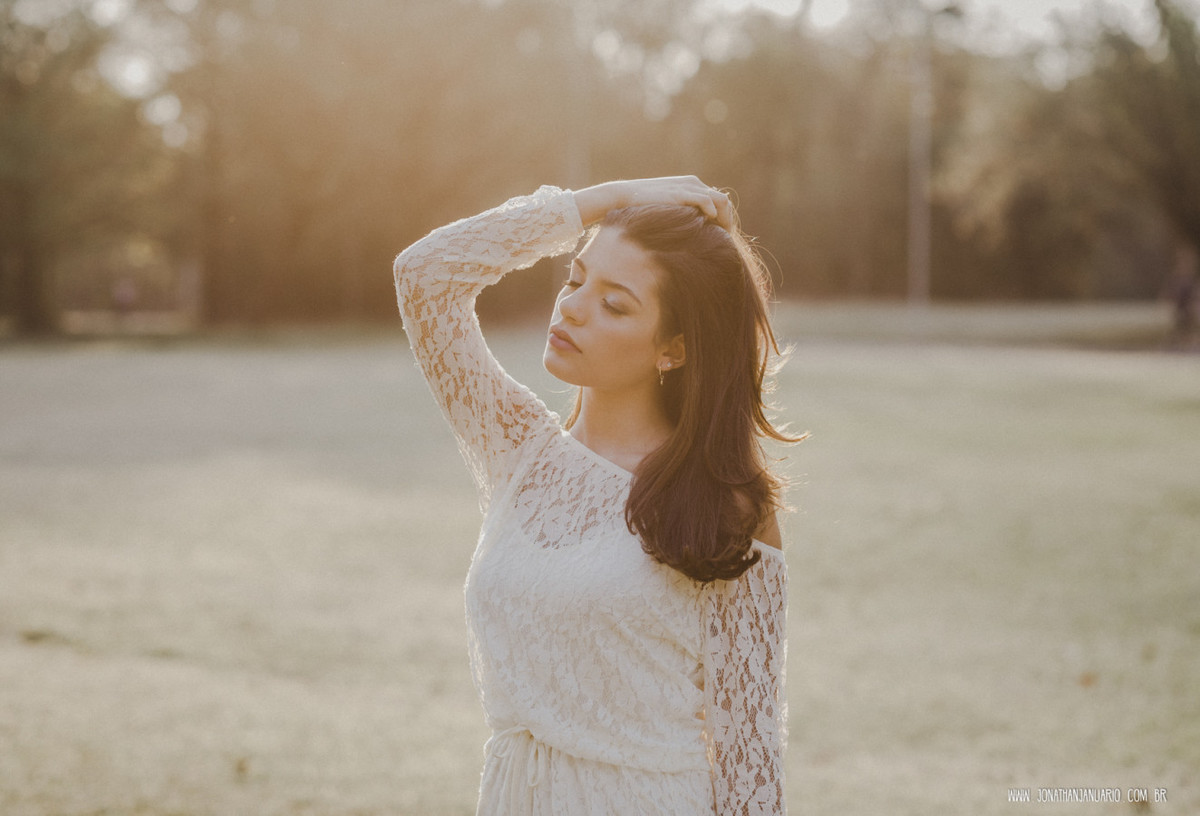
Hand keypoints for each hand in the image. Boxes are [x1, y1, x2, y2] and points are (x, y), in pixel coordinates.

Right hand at [573, 176, 734, 230]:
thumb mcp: (667, 212)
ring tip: (721, 235)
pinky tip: (709, 224)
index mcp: (692, 187)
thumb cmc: (642, 209)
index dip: (724, 219)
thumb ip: (681, 216)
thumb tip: (692, 236)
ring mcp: (689, 187)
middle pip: (724, 201)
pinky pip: (706, 200)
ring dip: (724, 219)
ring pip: (721, 200)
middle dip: (727, 221)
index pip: (718, 201)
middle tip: (725, 240)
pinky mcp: (681, 192)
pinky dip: (712, 213)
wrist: (624, 197)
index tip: (722, 237)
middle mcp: (694, 184)